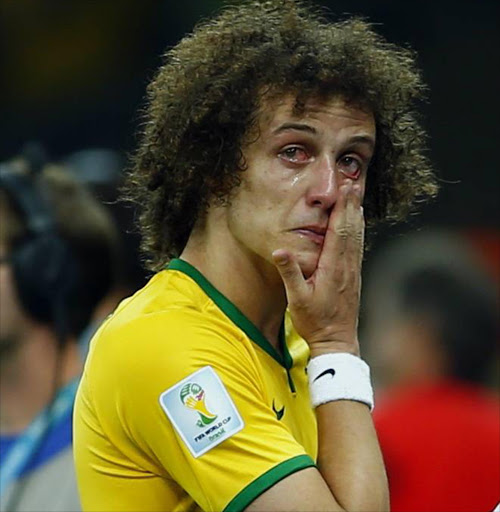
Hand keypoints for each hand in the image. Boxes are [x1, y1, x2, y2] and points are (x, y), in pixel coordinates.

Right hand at [272, 182, 363, 356]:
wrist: (337, 341)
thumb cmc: (315, 322)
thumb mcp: (297, 299)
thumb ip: (289, 273)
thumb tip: (279, 250)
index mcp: (333, 268)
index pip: (339, 232)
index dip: (343, 208)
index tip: (345, 189)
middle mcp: (346, 266)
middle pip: (351, 229)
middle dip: (352, 205)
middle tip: (354, 183)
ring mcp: (353, 271)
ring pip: (357, 237)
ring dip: (358, 215)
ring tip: (358, 197)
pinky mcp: (354, 276)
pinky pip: (358, 247)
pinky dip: (359, 231)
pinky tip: (358, 225)